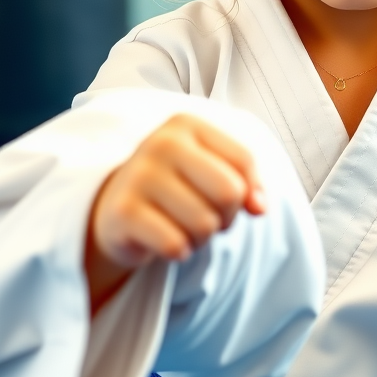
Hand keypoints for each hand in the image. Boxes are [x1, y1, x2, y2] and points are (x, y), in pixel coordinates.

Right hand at [85, 114, 265, 310]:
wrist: (116, 207)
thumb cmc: (177, 186)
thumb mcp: (212, 171)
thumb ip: (246, 182)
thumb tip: (260, 207)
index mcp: (186, 125)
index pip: (244, 162)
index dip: (249, 191)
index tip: (234, 200)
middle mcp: (161, 143)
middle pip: (229, 192)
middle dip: (227, 216)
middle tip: (209, 217)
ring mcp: (139, 175)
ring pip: (205, 224)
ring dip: (202, 237)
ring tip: (184, 227)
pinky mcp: (123, 212)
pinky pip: (175, 245)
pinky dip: (180, 251)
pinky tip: (166, 240)